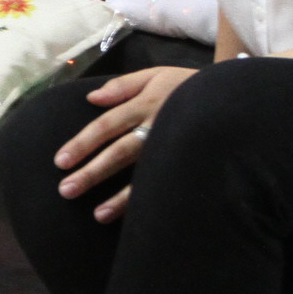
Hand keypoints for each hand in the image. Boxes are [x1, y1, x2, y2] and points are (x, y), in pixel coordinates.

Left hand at [53, 66, 198, 222]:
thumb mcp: (156, 75)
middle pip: (118, 152)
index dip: (83, 143)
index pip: (107, 125)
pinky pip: (163, 184)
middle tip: (66, 191)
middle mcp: (155, 127)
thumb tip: (92, 98)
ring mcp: (171, 147)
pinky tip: (130, 218)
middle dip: (92, 172)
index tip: (60, 161)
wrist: (231, 99)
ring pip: (141, 173)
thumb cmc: (186, 86)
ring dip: (118, 197)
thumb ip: (123, 86)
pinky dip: (146, 201)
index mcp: (144, 104)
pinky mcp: (185, 162)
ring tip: (97, 215)